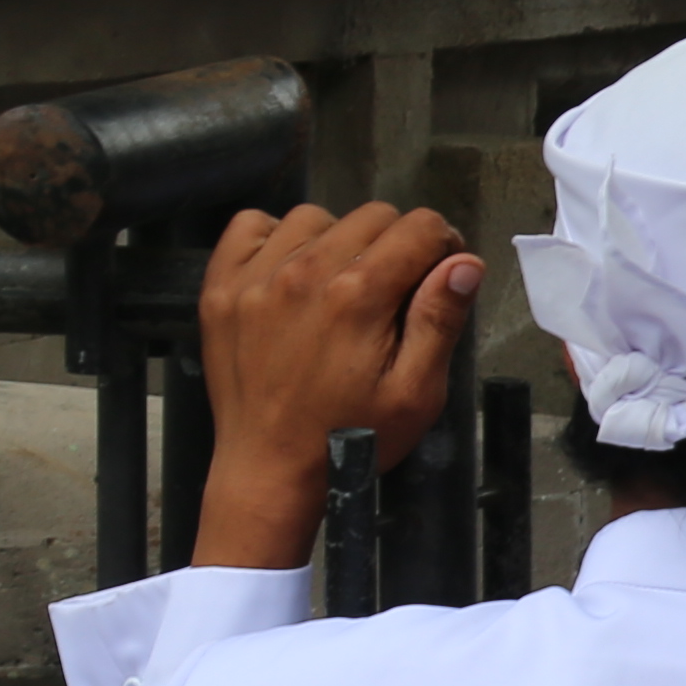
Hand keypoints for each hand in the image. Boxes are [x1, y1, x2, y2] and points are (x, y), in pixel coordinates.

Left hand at [191, 203, 482, 570]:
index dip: (444, 246)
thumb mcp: (417, 392)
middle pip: (373, 216)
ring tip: (341, 281)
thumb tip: (464, 263)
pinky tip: (290, 270)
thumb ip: (440, 320)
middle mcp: (304, 272)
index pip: (419, 227)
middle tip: (395, 288)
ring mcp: (255, 277)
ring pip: (315, 217)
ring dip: (339, 239)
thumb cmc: (351, 436)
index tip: (440, 276)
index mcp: (359, 296)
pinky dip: (276, 237)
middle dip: (398, 243)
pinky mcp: (221, 288)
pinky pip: (251, 225)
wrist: (269, 469)